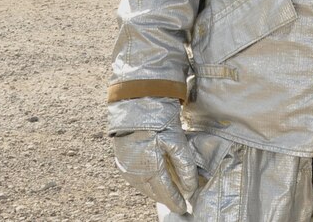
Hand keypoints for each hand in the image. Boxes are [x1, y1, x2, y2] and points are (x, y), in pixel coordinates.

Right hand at [108, 98, 199, 213]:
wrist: (135, 104)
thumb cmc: (158, 121)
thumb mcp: (176, 141)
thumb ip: (184, 166)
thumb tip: (191, 188)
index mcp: (150, 169)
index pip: (165, 192)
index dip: (175, 201)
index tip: (183, 208)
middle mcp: (135, 172)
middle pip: (153, 192)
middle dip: (166, 198)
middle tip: (177, 203)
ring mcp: (126, 167)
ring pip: (143, 187)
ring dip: (156, 191)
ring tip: (167, 194)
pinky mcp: (121, 160)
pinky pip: (135, 179)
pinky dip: (146, 182)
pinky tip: (153, 180)